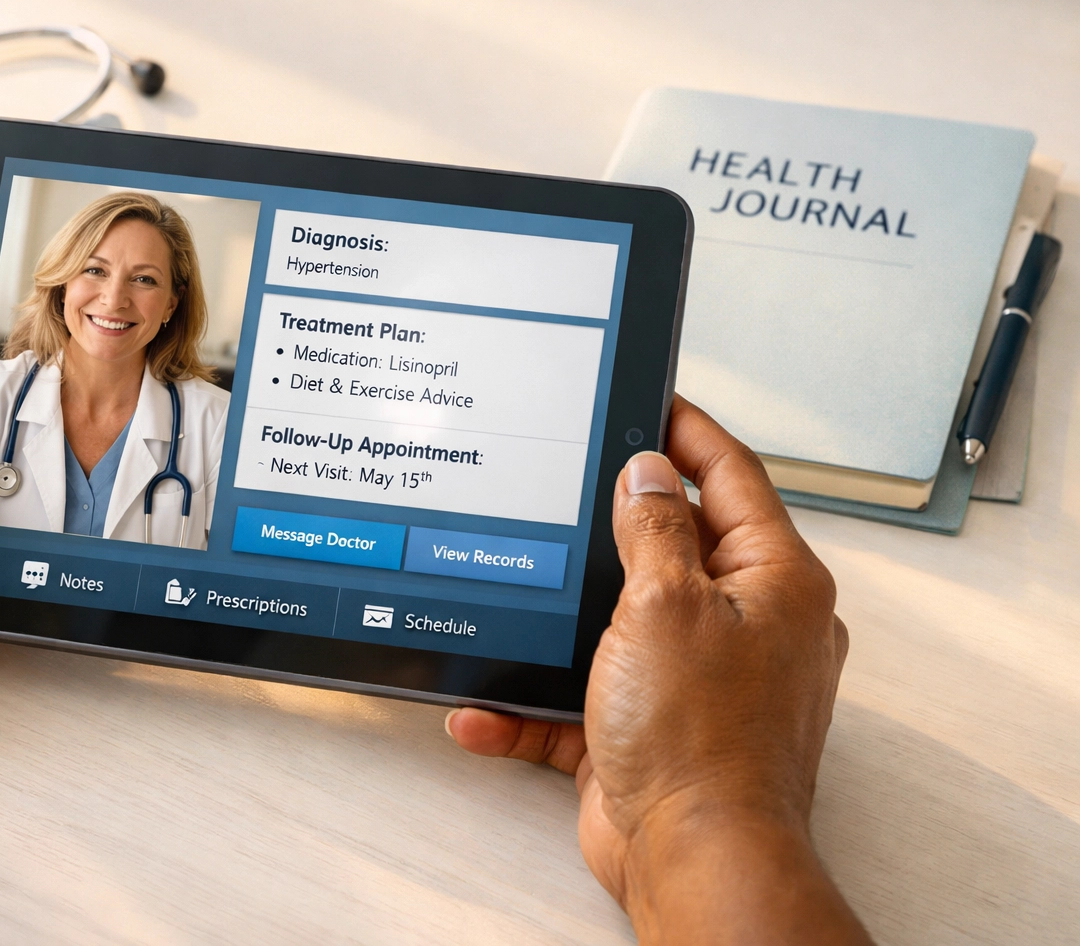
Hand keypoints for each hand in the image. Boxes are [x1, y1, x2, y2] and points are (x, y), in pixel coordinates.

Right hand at [447, 396, 868, 943]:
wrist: (692, 860)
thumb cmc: (701, 740)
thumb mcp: (665, 603)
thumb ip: (651, 527)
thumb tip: (647, 471)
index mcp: (773, 582)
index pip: (729, 476)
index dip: (686, 431)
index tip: (649, 397)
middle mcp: (746, 626)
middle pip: (673, 546)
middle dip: (612, 523)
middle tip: (566, 482)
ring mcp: (698, 679)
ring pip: (620, 623)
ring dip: (563, 620)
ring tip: (516, 592)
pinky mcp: (649, 729)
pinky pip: (582, 700)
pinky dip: (533, 704)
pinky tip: (484, 707)